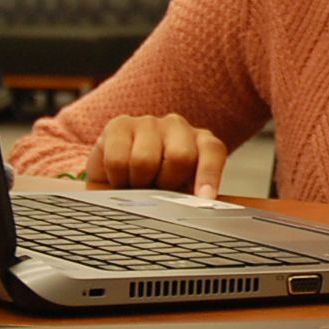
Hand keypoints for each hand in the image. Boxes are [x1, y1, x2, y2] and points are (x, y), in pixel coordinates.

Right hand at [84, 113, 226, 197]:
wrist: (116, 173)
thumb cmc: (156, 184)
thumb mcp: (181, 192)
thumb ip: (194, 196)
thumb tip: (202, 205)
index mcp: (201, 142)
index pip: (212, 152)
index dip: (209, 175)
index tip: (204, 199)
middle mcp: (178, 126)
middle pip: (180, 157)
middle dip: (166, 183)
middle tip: (157, 191)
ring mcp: (149, 122)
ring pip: (144, 160)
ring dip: (138, 183)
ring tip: (136, 184)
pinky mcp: (119, 125)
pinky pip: (118, 160)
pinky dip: (117, 178)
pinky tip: (119, 177)